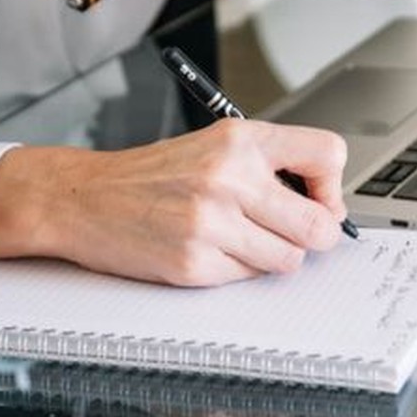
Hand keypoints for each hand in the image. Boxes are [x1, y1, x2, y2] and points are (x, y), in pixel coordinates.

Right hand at [0, 119, 348, 286]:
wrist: (84, 197)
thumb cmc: (153, 174)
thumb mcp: (215, 146)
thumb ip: (269, 166)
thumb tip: (327, 205)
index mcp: (241, 139)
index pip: (328, 155)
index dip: (332, 186)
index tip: (319, 199)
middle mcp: (230, 175)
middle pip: (319, 224)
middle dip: (314, 235)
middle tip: (294, 233)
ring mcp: (212, 221)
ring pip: (289, 259)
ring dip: (274, 256)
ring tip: (244, 239)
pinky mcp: (195, 262)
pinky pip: (248, 277)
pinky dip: (237, 269)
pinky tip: (210, 249)